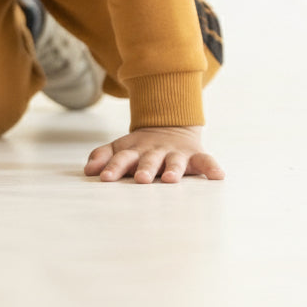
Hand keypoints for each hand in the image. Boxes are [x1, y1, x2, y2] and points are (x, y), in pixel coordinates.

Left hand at [84, 125, 224, 183]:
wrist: (170, 127)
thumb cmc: (140, 148)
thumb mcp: (120, 147)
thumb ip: (103, 156)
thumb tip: (88, 171)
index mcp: (135, 151)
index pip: (122, 158)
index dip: (113, 168)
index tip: (105, 178)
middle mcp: (155, 152)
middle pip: (148, 161)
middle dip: (145, 170)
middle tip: (141, 179)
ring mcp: (175, 154)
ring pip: (175, 162)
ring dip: (173, 169)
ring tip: (172, 179)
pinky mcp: (195, 155)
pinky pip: (206, 161)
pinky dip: (212, 167)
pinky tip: (218, 176)